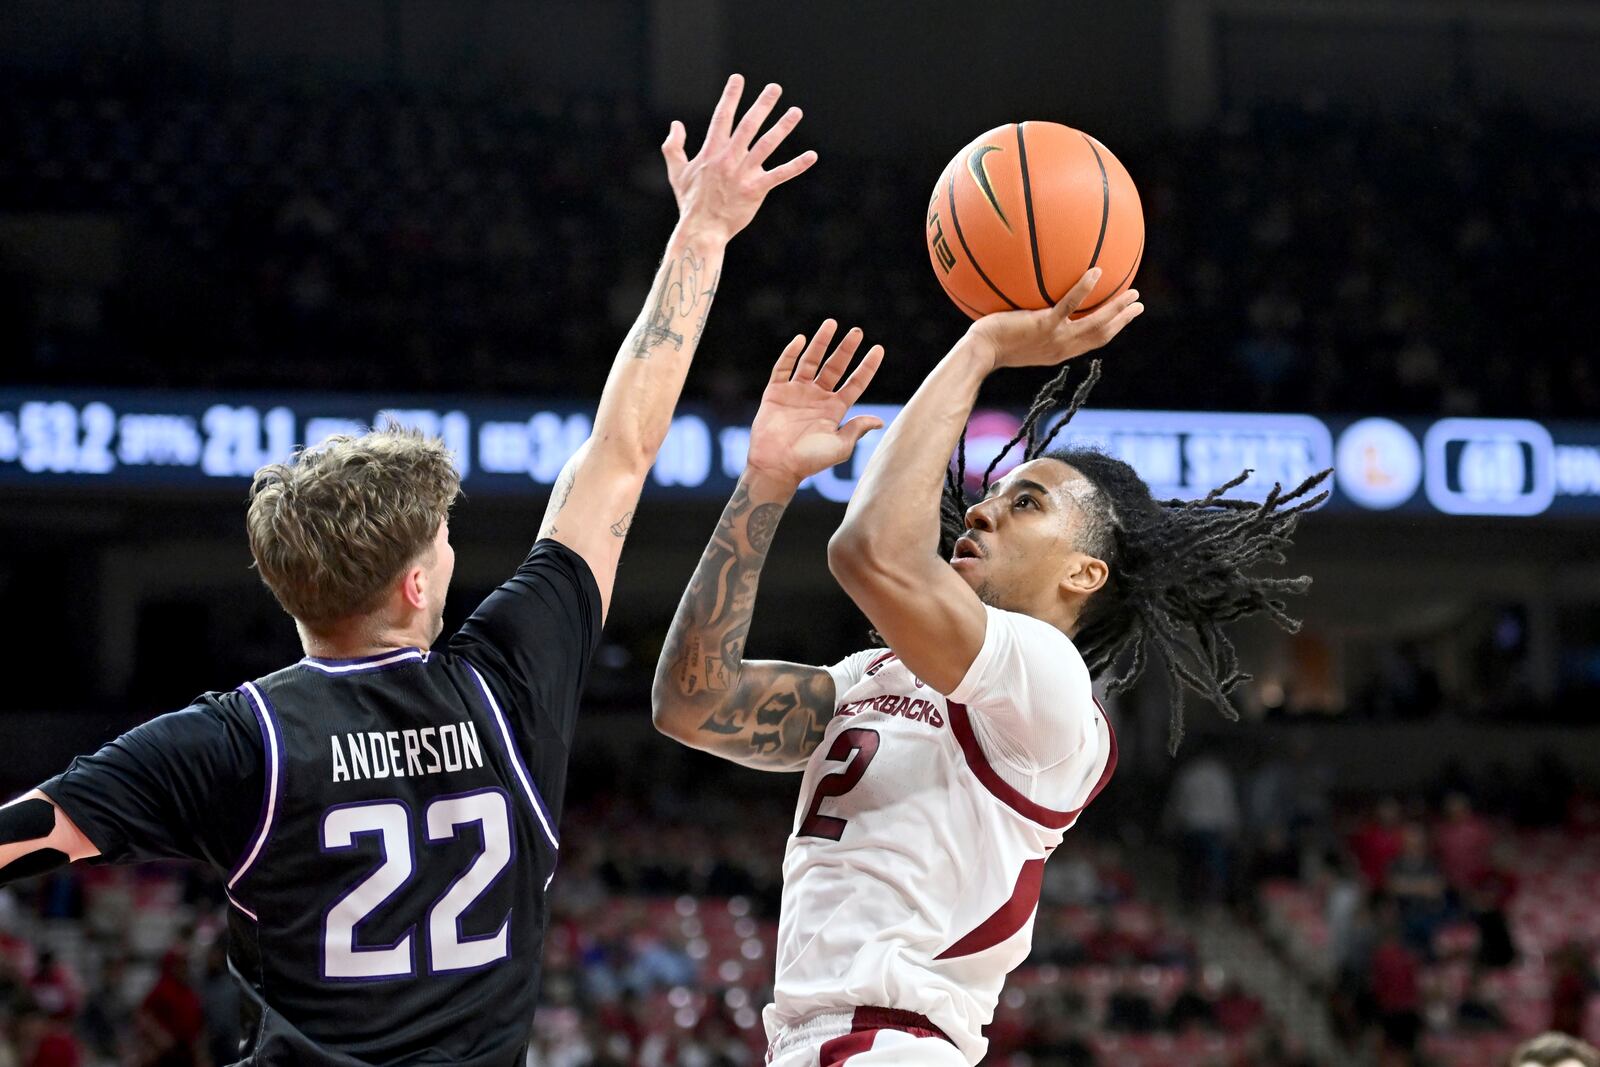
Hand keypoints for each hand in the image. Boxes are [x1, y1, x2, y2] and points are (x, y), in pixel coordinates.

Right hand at [661, 74, 817, 244]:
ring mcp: (743, 173)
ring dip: (783, 127)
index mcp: (712, 151)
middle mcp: (729, 158)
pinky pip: (780, 174)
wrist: (701, 228)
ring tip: (796, 111)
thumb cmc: (690, 201)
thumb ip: (674, 147)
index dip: (731, 96)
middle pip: (748, 125)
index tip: (738, 78)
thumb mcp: (677, 172)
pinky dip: (797, 165)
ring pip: (767, 144)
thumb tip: (675, 124)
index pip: (722, 117)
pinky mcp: (756, 189)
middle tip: (775, 88)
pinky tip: (812, 156)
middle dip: (762, 104)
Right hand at [746, 321, 884, 488]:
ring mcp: (796, 392)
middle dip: (846, 349)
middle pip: (835, 367)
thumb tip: (879, 421)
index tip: (879, 349)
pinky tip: (800, 340)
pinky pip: (783, 368)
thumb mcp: (840, 447)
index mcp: (835, 409)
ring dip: (820, 343)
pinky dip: (790, 353)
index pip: (855, 383)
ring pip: (810, 361)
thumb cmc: (810, 461)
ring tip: (831, 323)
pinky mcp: (776, 392)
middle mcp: (817, 397)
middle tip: (857, 331)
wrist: (777, 466)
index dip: (867, 367)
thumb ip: (856, 430)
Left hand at [965, 268, 1143, 371]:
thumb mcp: (1018, 336)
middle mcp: (1062, 348)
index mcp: (1059, 351)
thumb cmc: (991, 342)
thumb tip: (1033, 304)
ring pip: (1095, 324)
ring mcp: (1055, 337)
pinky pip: (1069, 305)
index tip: (1124, 318)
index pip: (1091, 342)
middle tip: (1138, 304)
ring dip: (1117, 308)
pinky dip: (1084, 289)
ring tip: (1133, 292)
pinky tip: (1096, 272)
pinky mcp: (1044, 325)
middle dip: (1123, 320)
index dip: (1111, 330)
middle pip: (1102, 334)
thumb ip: (1032, 323)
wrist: (980, 352)